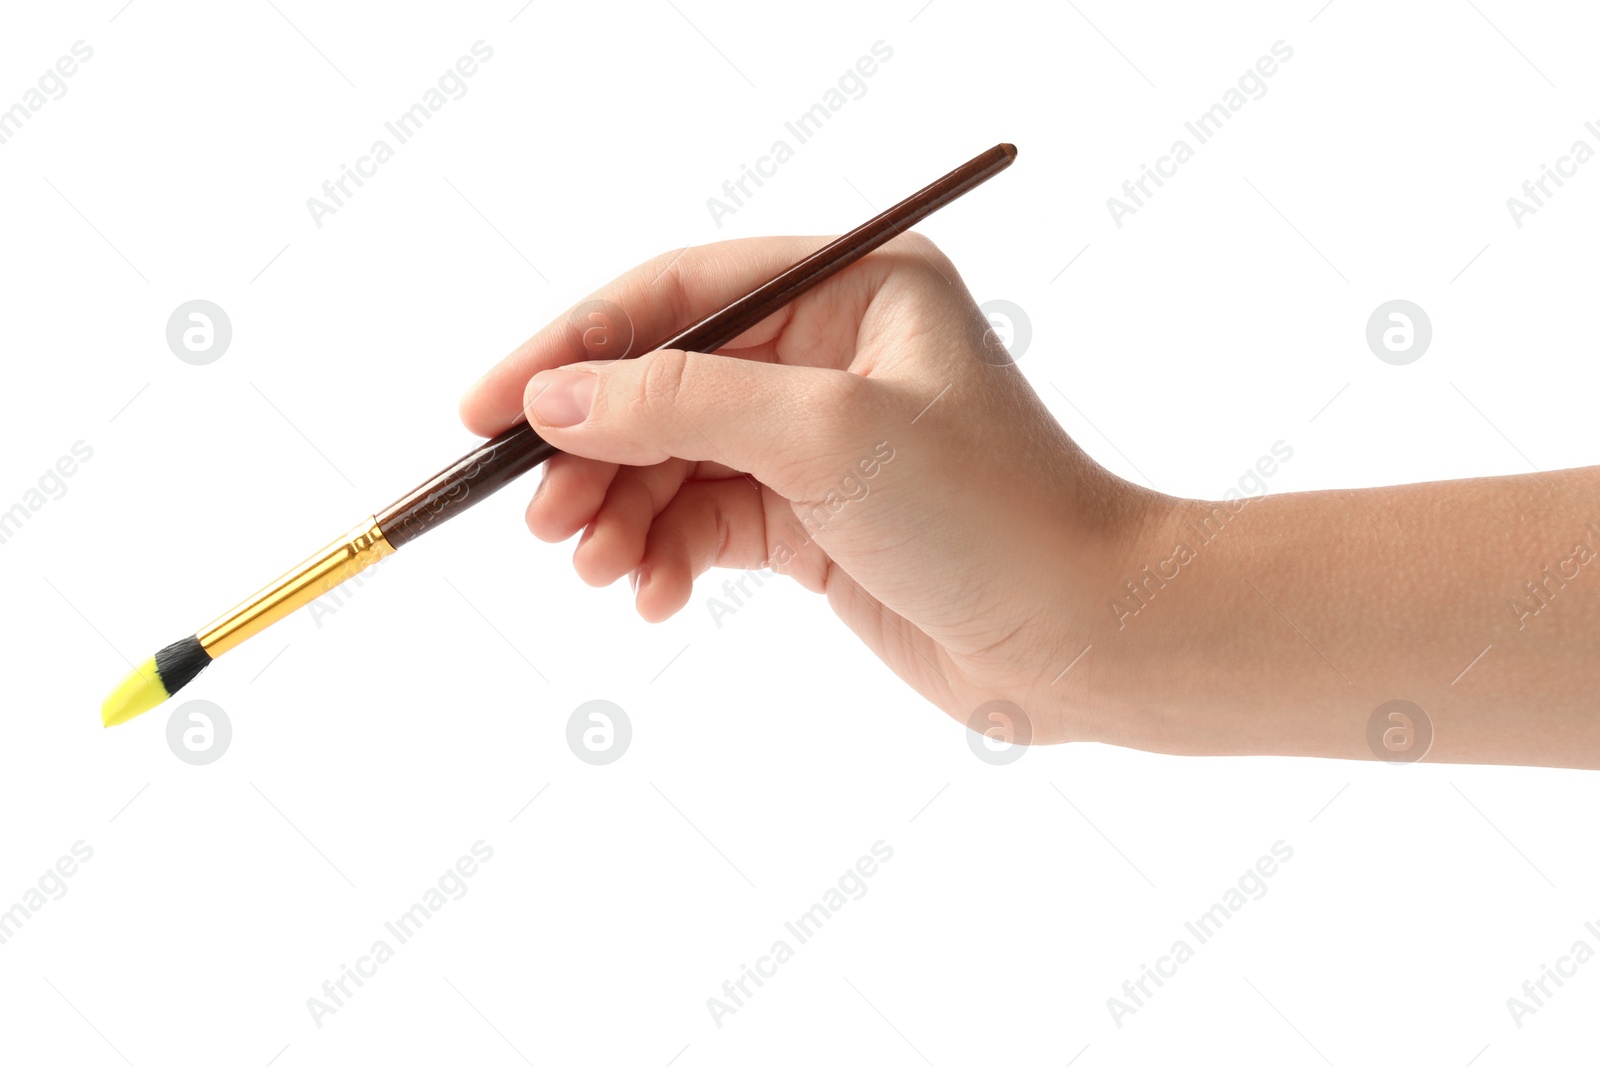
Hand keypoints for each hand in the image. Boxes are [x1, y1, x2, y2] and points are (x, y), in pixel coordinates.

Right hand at [459, 234, 1155, 745]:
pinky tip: (649, 597)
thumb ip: (682, 405)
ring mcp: (816, 438)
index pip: (676, 294)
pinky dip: (663, 555)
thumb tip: (552, 401)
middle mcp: (829, 350)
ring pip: (673, 459)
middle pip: (661, 380)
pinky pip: (703, 522)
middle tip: (537, 517)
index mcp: (853, 286)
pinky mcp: (810, 518)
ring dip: (618, 512)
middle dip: (593, 450)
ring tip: (593, 568)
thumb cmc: (993, 516)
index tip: (487, 407)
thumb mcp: (828, 435)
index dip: (572, 346)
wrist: (1084, 641)